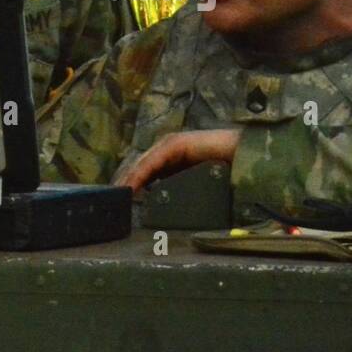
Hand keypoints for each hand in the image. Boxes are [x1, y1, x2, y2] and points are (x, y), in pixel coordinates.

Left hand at [113, 129, 240, 195]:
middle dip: (123, 183)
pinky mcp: (175, 144)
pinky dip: (140, 176)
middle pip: (137, 166)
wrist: (242, 156)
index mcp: (169, 157)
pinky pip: (152, 162)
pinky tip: (131, 188)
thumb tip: (160, 207)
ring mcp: (170, 144)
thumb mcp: (192, 184)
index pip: (142, 171)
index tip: (116, 201)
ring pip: (141, 164)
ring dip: (128, 181)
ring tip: (117, 197)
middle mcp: (166, 148)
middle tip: (110, 202)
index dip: (129, 184)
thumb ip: (177, 190)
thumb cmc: (222, 172)